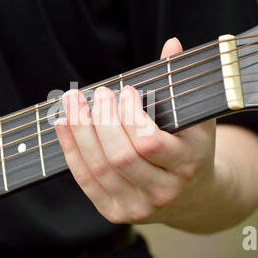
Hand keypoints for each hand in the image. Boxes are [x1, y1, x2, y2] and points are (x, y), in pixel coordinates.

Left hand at [54, 37, 216, 224]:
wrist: (192, 194)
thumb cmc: (191, 147)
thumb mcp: (195, 116)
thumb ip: (181, 82)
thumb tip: (172, 43)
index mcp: (188, 165)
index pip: (149, 143)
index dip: (130, 115)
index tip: (127, 91)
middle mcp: (164, 192)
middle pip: (119, 157)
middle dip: (101, 120)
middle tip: (98, 93)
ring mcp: (138, 207)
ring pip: (98, 168)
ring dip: (79, 131)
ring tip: (72, 101)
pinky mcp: (116, 213)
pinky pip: (86, 181)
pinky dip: (70, 150)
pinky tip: (62, 124)